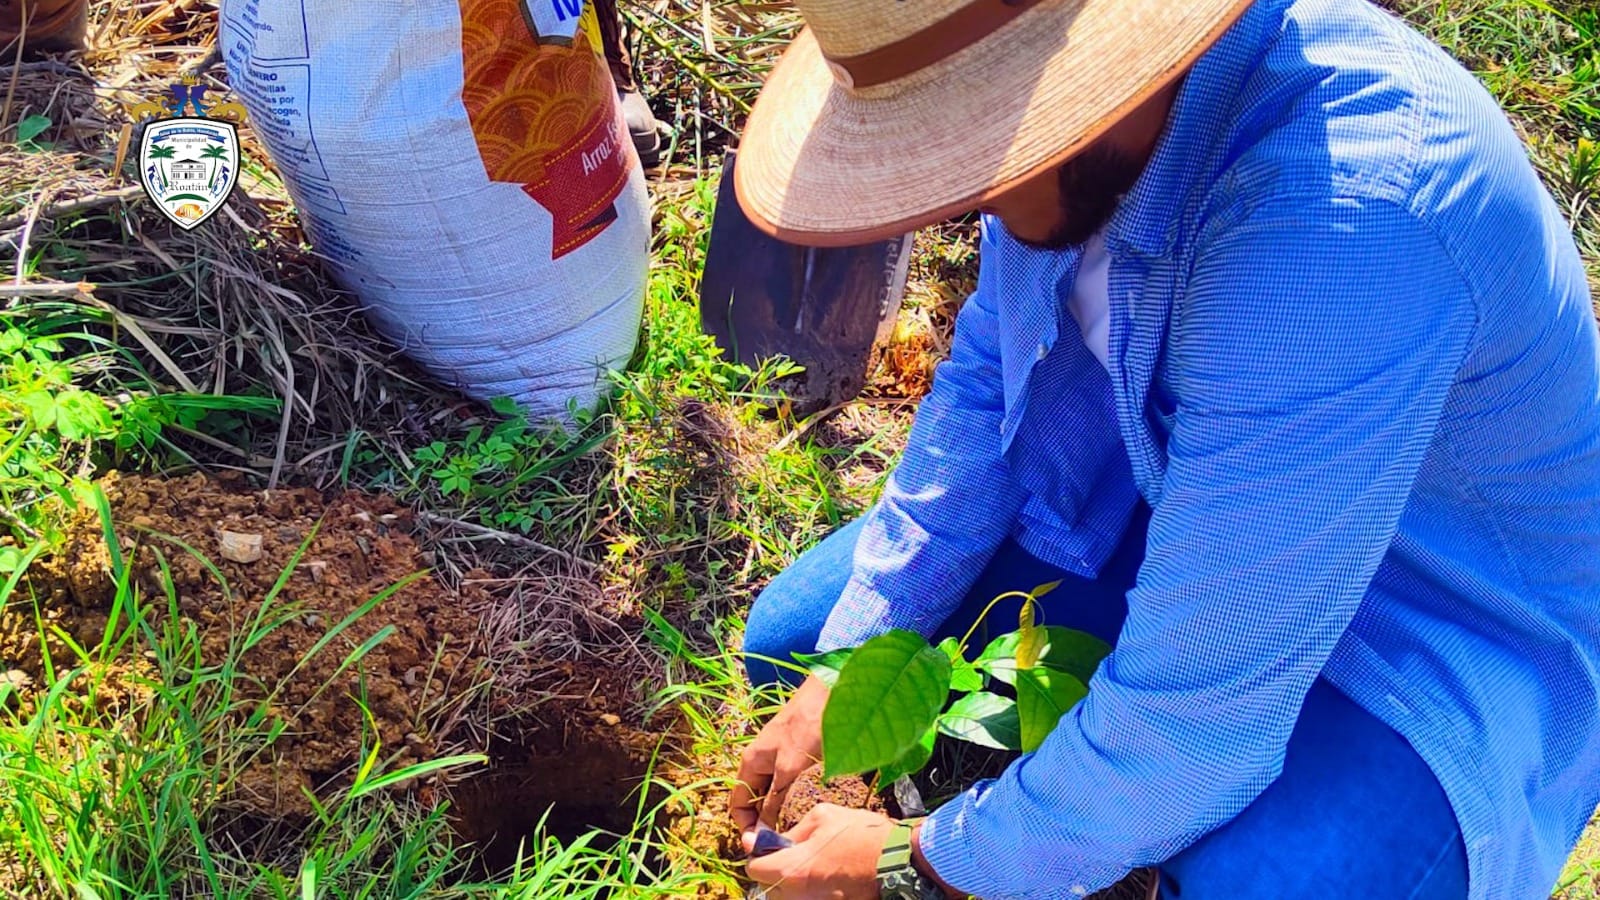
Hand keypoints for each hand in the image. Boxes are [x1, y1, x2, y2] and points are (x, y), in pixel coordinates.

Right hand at [732, 675, 828, 831]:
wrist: (831, 693)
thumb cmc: (808, 727)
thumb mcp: (789, 769)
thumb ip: (774, 800)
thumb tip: (760, 832)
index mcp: (750, 762)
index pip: (736, 804)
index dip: (744, 826)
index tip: (761, 845)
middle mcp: (760, 761)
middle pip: (754, 800)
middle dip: (763, 822)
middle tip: (782, 841)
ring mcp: (778, 758)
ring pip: (772, 794)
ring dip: (780, 812)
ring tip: (795, 829)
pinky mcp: (796, 756)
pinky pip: (787, 785)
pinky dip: (792, 799)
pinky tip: (806, 809)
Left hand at [743, 804, 890, 899]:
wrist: (899, 860)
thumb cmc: (860, 834)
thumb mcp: (822, 817)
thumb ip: (790, 832)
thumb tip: (761, 840)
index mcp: (791, 869)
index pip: (754, 869)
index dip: (761, 855)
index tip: (773, 847)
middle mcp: (798, 896)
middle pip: (770, 888)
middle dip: (778, 871)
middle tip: (797, 854)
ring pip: (789, 897)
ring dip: (794, 883)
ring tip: (817, 865)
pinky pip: (810, 898)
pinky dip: (813, 891)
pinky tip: (829, 877)